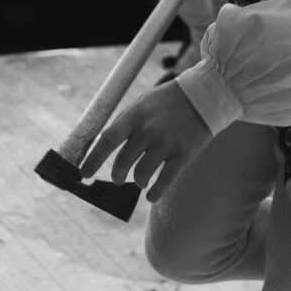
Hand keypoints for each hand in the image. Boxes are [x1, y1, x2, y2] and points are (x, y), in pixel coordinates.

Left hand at [80, 79, 211, 202]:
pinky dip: (154, 192)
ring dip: (137, 182)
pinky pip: (163, 182)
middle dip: (116, 175)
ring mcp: (167, 143)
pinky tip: (151, 194)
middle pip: (122, 162)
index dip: (93, 159)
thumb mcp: (143, 103)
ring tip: (140, 180)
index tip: (83, 173)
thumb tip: (101, 146)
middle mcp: (149, 130)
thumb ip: (124, 123)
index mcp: (136, 115)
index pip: (107, 140)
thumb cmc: (169, 101)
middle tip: (118, 179)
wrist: (206, 95)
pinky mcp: (183, 154)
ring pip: (140, 175)